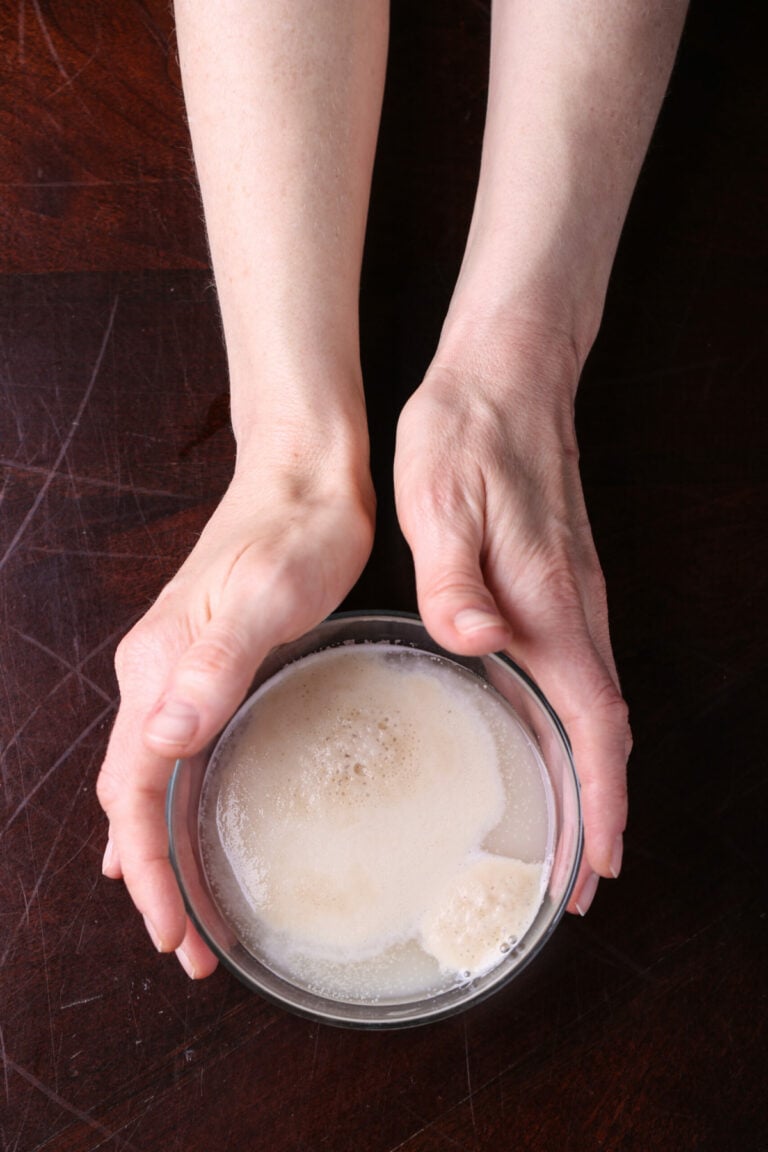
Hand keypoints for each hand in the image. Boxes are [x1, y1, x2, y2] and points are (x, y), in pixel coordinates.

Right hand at [97, 444, 374, 975]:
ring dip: (160, 848)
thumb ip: (213, 666)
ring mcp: (178, 669)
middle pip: (132, 797)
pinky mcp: (209, 663)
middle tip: (188, 947)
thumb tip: (161, 742)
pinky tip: (181, 822)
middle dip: (152, 877)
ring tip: (184, 910)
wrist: (306, 475)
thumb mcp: (262, 596)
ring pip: (149, 779)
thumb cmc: (295, 531)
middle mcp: (155, 675)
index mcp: (158, 667)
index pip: (132, 792)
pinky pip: (173, 751)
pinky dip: (171, 803)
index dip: (147, 868)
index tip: (172, 931)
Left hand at [394, 324, 628, 914]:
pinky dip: (569, 727)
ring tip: (562, 835)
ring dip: (585, 775)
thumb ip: (455, 578)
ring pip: (590, 707)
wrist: (504, 375)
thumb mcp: (441, 501)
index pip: (592, 724)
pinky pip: (572, 674)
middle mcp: (573, 609)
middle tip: (575, 883)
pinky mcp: (553, 582)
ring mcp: (569, 596)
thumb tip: (475, 642)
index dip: (598, 800)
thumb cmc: (465, 436)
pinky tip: (540, 740)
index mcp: (549, 603)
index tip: (595, 864)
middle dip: (595, 810)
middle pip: (600, 731)